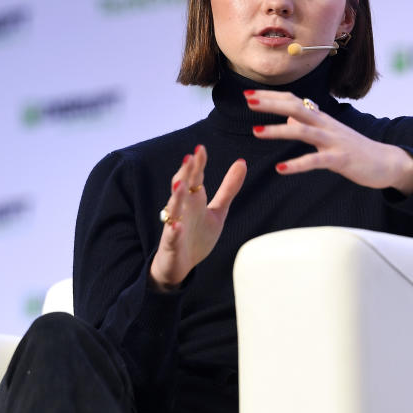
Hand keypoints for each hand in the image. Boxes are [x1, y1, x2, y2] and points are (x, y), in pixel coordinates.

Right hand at [150, 145, 245, 291]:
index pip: (194, 177)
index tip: (201, 148)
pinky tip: (177, 226)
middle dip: (185, 173)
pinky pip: (171, 236)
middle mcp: (183, 209)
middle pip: (181, 187)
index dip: (198, 164)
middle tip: (189, 158)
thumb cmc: (198, 234)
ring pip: (173, 208)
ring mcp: (175, 225)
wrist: (181, 264)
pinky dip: (173, 231)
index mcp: (193, 199)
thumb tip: (242, 162)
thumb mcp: (218, 210)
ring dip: (176, 197)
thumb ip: (228, 188)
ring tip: (179, 185)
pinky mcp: (171, 244)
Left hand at [245, 90, 412, 194]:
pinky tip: (280, 169)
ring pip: (303, 131)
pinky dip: (297, 165)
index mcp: (321, 118)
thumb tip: (289, 120)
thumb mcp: (329, 135)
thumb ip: (309, 126)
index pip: (294, 101)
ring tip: (255, 132)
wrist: (386, 162)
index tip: (249, 94)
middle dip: (270, 103)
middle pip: (296, 108)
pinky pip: (315, 161)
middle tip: (247, 99)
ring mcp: (333, 141)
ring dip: (278, 131)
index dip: (272, 97)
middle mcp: (326, 125)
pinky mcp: (340, 159)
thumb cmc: (355, 149)